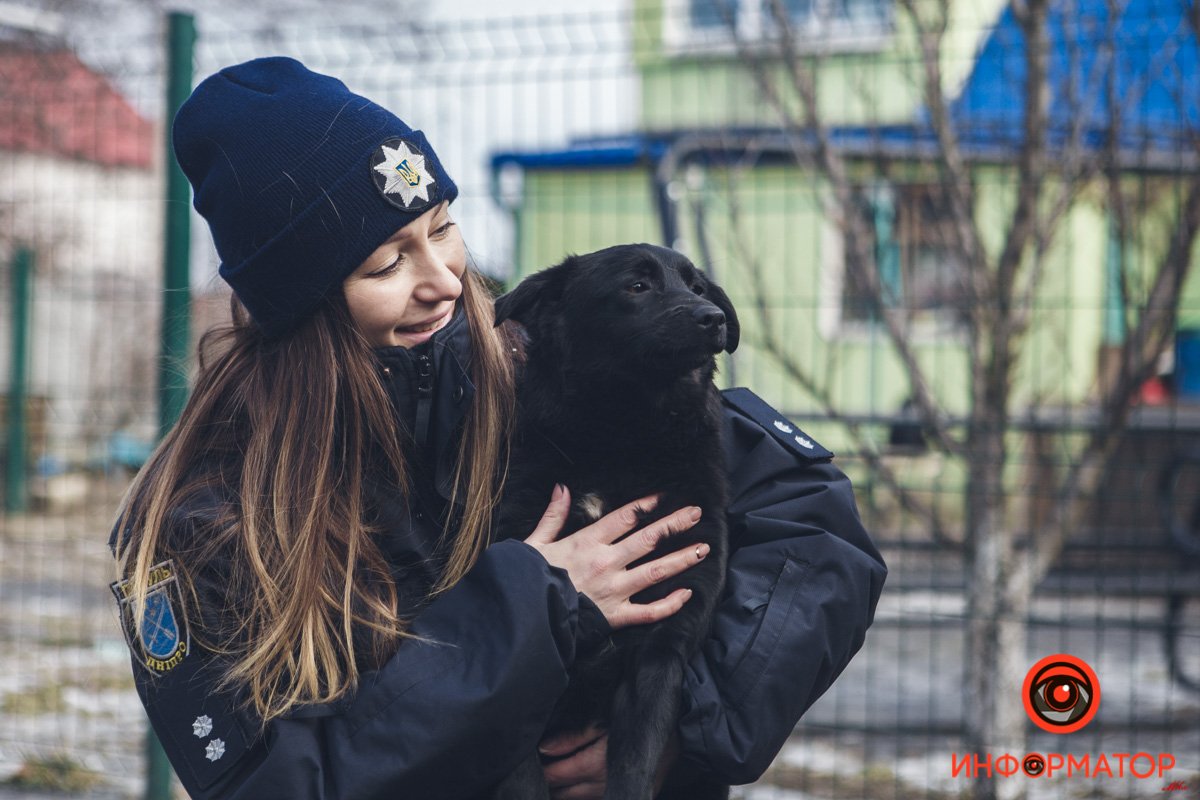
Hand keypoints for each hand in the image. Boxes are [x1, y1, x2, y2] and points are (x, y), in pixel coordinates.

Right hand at [524, 485, 707, 628]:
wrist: (525, 615)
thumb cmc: (528, 578)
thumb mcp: (535, 542)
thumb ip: (552, 516)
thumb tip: (562, 489)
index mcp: (587, 542)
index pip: (624, 518)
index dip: (646, 506)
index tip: (663, 498)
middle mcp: (606, 563)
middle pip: (648, 539)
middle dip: (674, 525)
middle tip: (697, 514)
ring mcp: (614, 589)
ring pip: (656, 571)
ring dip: (681, 560)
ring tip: (702, 550)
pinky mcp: (616, 615)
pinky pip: (649, 611)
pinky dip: (670, 605)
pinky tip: (688, 594)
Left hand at [540, 726, 679, 799]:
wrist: (681, 721)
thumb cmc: (641, 712)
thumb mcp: (606, 719)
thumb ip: (576, 736)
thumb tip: (546, 748)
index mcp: (601, 763)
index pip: (563, 773)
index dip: (546, 770)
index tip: (533, 762)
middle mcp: (611, 783)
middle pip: (569, 791)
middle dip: (552, 783)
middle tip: (537, 773)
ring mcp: (622, 790)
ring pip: (584, 799)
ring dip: (566, 793)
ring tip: (552, 784)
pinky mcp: (638, 794)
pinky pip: (600, 798)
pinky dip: (585, 795)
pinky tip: (576, 789)